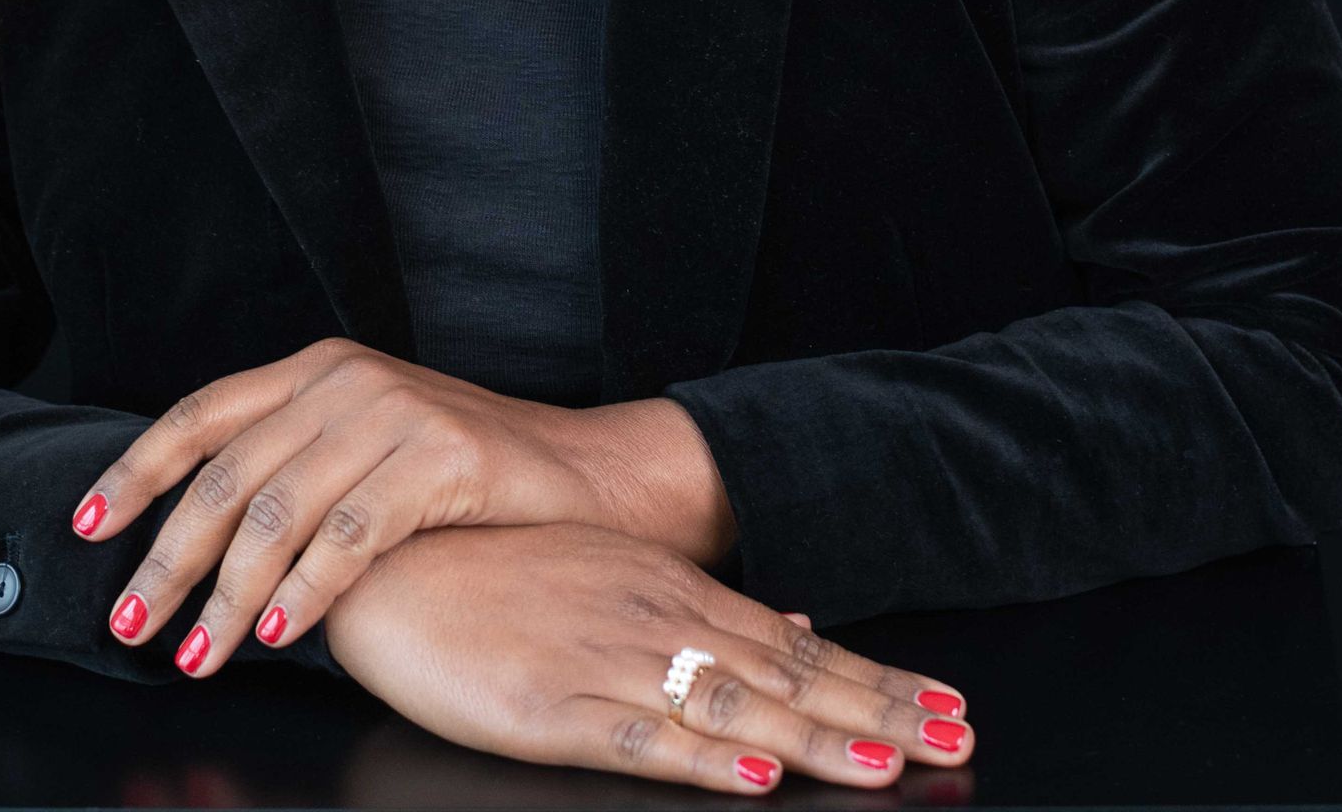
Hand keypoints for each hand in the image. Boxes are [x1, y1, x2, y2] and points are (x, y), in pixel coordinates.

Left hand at [68, 335, 734, 669]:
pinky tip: (278, 634)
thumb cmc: (466, 479)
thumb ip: (294, 470)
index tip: (85, 530)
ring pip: (279, 512)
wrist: (587, 477)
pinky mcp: (440, 454)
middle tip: (131, 626)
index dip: (136, 472)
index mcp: (315, 369)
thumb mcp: (366, 449)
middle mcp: (343, 378)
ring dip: (226, 596)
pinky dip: (306, 591)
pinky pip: (351, 532)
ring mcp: (392, 410)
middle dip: (167, 560)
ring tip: (197, 656)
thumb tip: (195, 545)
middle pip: (227, 475)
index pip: (200, 416)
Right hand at [321, 521, 975, 794]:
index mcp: (672, 592)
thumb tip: (799, 619)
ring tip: (888, 762)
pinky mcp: (551, 709)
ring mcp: (605, 662)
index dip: (876, 679)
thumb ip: (707, 609)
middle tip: (953, 737)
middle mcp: (654, 620)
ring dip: (817, 737)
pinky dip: (702, 756)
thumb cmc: (496, 573)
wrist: (388, 567)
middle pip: (786, 675)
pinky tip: (751, 774)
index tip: (949, 705)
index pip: (798, 642)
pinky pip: (640, 736)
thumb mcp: (612, 576)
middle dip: (876, 711)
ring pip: (732, 705)